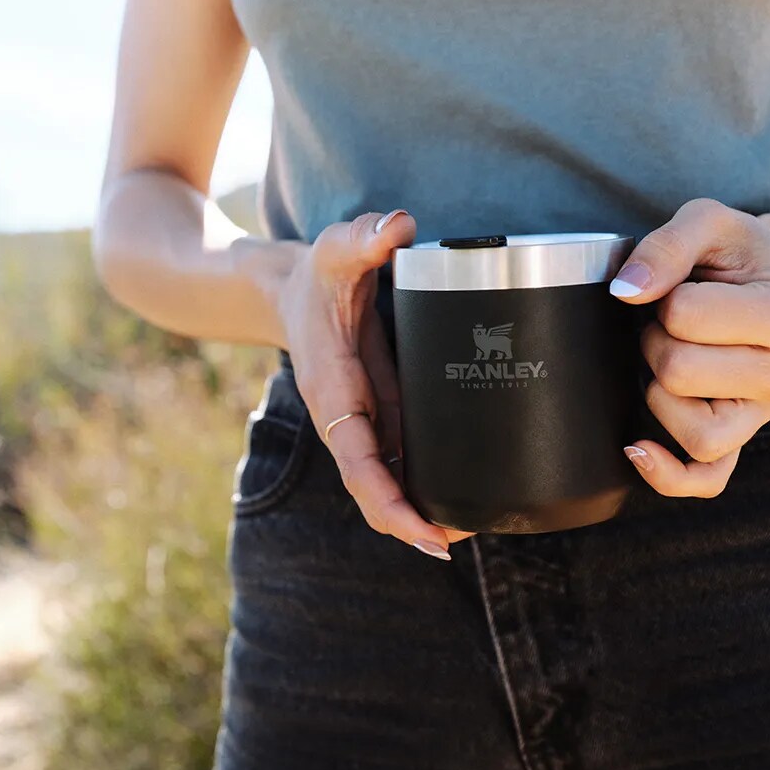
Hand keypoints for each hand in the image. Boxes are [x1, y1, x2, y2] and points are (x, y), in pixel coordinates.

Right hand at [274, 209, 470, 559]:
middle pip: (375, 491)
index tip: (425, 534)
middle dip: (410, 524)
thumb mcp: (337, 248)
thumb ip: (364, 237)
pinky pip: (402, 463)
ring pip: (390, 484)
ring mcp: (367, 422)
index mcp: (334, 395)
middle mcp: (348, 419)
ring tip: (471, 529)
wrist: (297, 288)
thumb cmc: (318, 273)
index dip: (391, 505)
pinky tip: (464, 495)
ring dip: (422, 511)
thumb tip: (399, 225)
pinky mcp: (384, 416)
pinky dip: (427, 484)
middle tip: (454, 544)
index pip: (361, 466)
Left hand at [609, 198, 769, 497]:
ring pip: (691, 429)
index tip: (687, 288)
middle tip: (676, 321)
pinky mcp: (739, 441)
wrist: (767, 281)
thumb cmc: (735, 253)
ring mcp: (764, 414)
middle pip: (678, 373)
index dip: (666, 297)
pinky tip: (637, 449)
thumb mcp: (708, 221)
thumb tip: (627, 291)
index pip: (684, 316)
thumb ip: (666, 245)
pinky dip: (668, 474)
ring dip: (660, 388)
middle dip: (657, 339)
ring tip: (675, 354)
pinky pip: (706, 478)